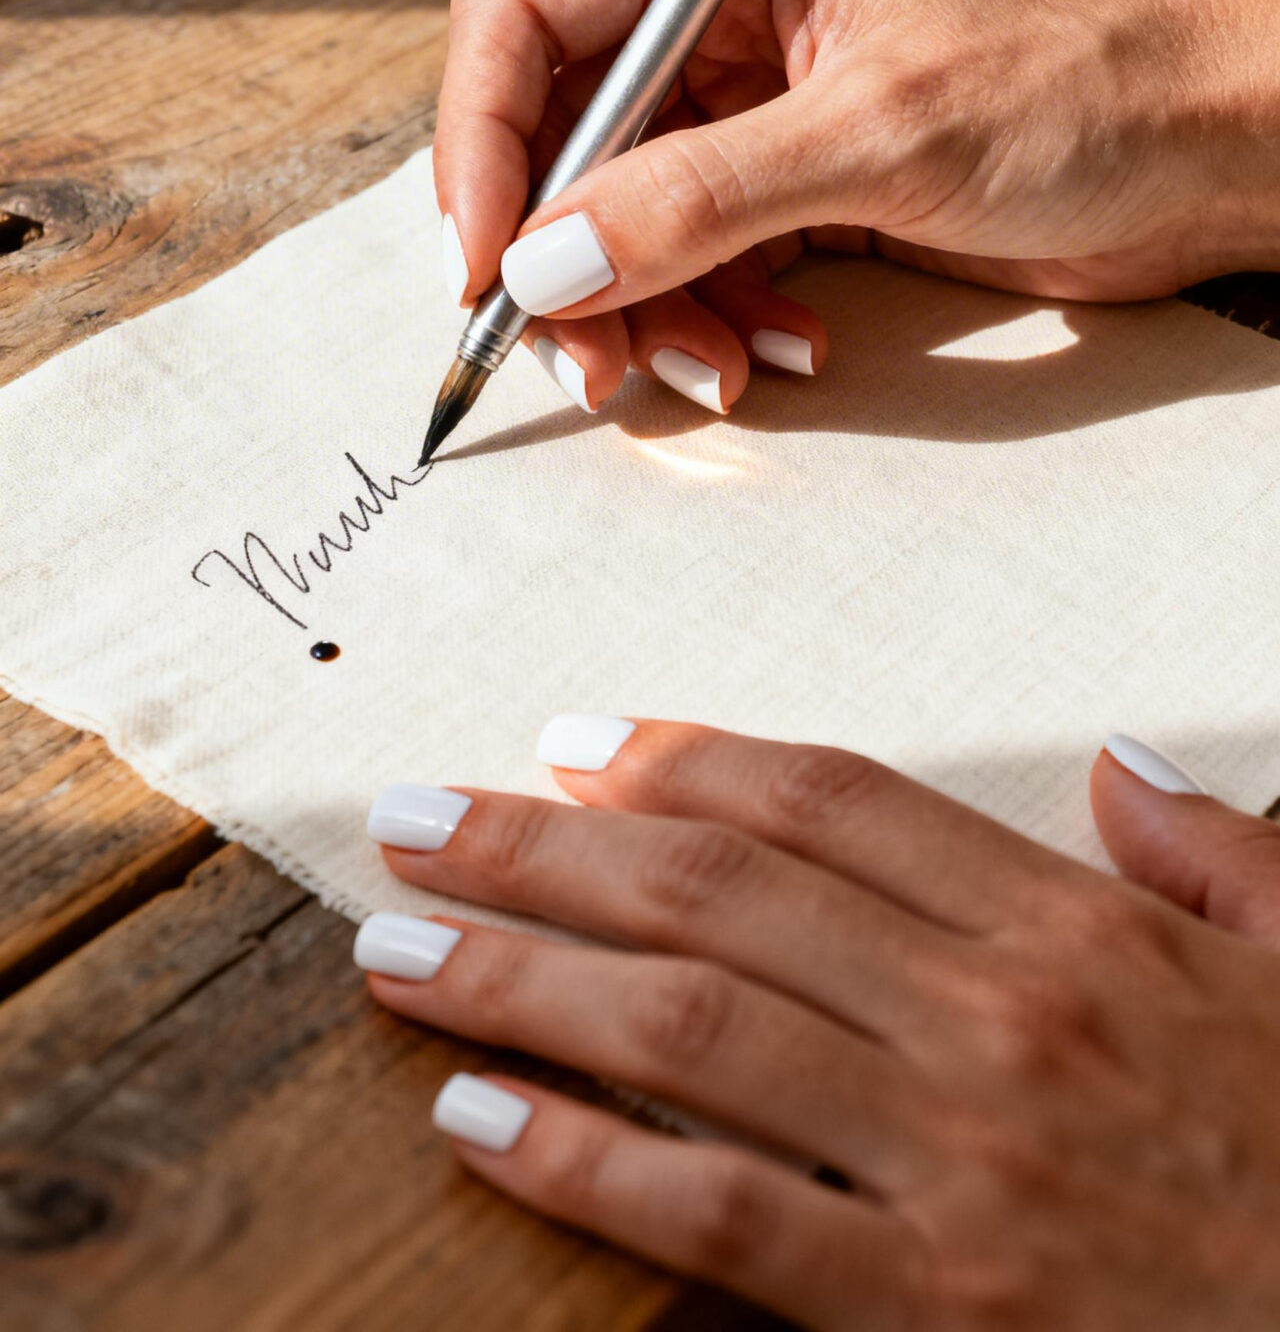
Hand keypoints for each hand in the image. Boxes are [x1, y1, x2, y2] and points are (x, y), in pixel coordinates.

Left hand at [358, 724, 1279, 1329]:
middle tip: (418, 815)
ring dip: (519, 974)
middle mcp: (994, 1019)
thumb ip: (1213, 858)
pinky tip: (473, 1118)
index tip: (570, 743)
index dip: (680, 761)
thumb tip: (1124, 769)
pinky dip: (584, 1160)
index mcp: (1074, 930)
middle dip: (544, 845)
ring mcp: (953, 1163)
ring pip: (689, 1027)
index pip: (831, 802)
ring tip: (396, 942)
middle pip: (718, 891)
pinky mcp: (934, 1309)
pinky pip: (722, 1217)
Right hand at [434, 0, 1277, 415]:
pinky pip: (696, 264)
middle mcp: (716, 15)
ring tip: (718, 370)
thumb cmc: (1080, 82)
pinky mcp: (790, 183)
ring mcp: (750, 106)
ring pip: (619, 221)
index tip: (490, 262)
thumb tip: (546, 262)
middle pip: (558, 140)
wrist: (1209, 149)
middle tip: (588, 361)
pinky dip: (717, 319)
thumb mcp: (877, 132)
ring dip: (647, 312)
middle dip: (565, 259)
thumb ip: (700, 199)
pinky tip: (785, 346)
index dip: (482, 145)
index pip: (524, 21)